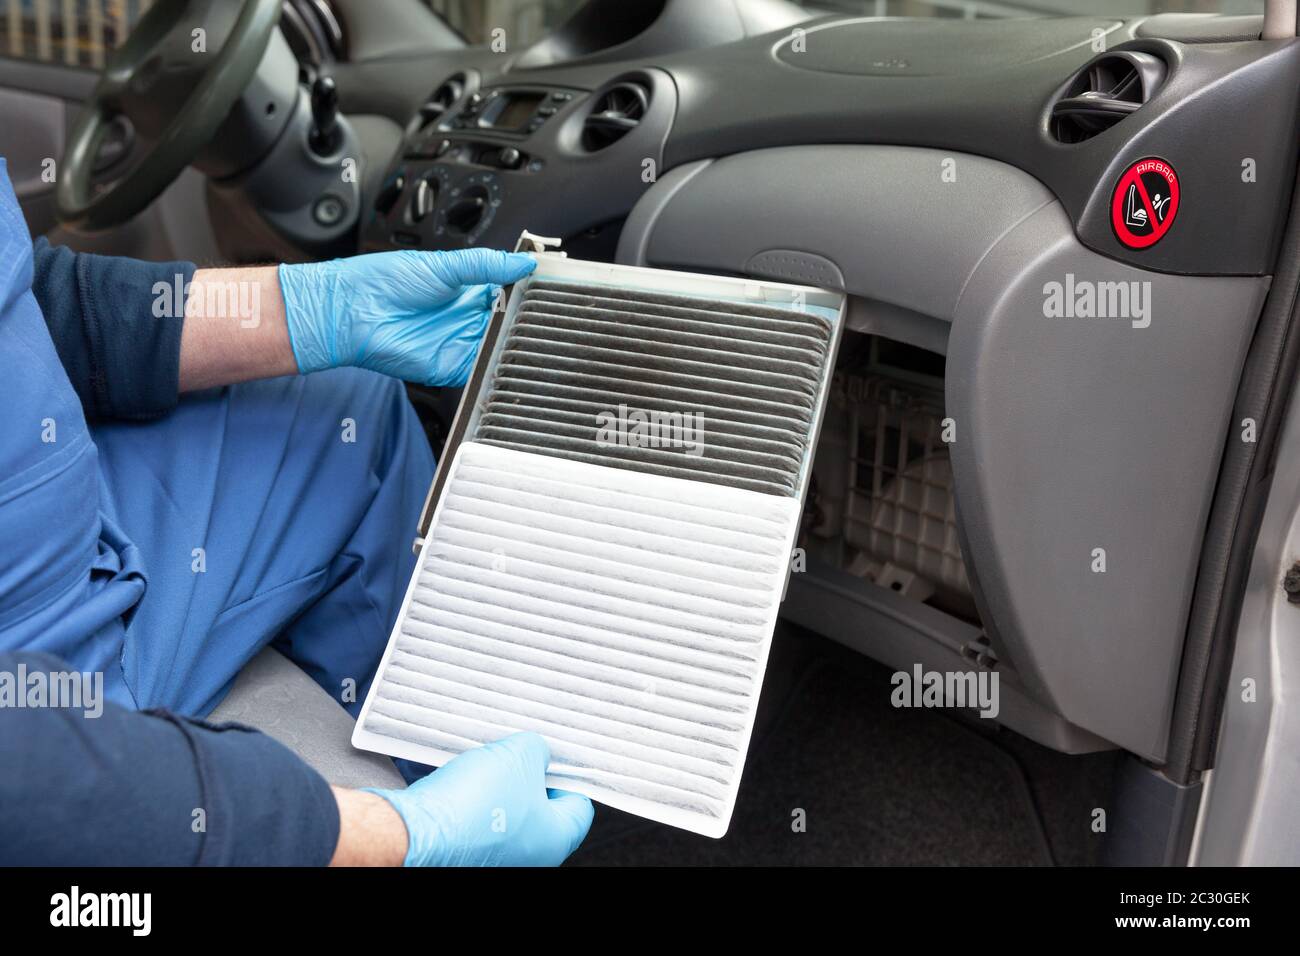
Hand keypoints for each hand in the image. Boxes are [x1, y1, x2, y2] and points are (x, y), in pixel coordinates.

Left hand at [277, 248, 535, 385]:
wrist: (352, 311)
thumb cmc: (385, 282)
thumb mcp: (445, 265)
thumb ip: (488, 266)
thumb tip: (526, 263)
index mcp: (469, 290)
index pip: (511, 292)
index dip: (531, 291)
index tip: (553, 286)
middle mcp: (469, 318)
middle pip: (512, 321)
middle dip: (530, 319)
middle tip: (551, 311)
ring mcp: (463, 343)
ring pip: (503, 346)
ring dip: (517, 341)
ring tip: (536, 331)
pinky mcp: (454, 367)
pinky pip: (485, 369)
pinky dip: (500, 365)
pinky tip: (511, 352)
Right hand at [363, 732, 593, 866]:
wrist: (417, 829)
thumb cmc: (473, 803)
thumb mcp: (520, 755)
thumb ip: (539, 750)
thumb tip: (538, 753)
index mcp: (556, 840)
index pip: (580, 805)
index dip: (569, 775)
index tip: (555, 758)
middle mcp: (531, 857)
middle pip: (544, 810)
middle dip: (531, 777)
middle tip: (519, 755)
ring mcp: (499, 859)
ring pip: (511, 814)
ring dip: (502, 787)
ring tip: (489, 766)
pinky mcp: (469, 854)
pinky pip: (483, 822)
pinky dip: (478, 801)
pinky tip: (467, 782)